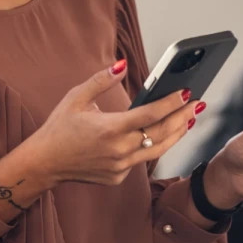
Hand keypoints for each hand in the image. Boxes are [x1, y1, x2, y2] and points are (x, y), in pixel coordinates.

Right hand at [24, 60, 199, 186]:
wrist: (44, 163)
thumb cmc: (59, 127)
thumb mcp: (76, 97)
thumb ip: (101, 80)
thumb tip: (123, 64)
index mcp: (109, 128)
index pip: (150, 114)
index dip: (171, 103)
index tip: (186, 92)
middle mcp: (118, 150)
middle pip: (161, 133)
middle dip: (182, 116)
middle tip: (197, 103)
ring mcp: (120, 167)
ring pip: (157, 150)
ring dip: (176, 134)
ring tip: (188, 119)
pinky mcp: (118, 177)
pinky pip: (140, 160)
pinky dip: (152, 146)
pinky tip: (161, 135)